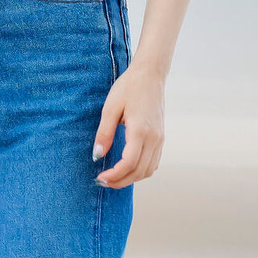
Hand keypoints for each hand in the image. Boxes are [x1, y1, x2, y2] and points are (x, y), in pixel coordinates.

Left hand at [92, 61, 165, 186]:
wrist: (150, 75)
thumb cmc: (129, 87)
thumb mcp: (110, 108)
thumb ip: (104, 134)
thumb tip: (97, 156)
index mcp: (141, 131)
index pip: (129, 163)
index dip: (114, 176)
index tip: (100, 177)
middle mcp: (154, 138)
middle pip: (139, 172)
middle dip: (120, 181)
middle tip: (102, 182)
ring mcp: (160, 138)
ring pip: (148, 170)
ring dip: (131, 178)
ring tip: (113, 178)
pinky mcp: (161, 137)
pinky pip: (153, 162)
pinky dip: (140, 171)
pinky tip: (127, 168)